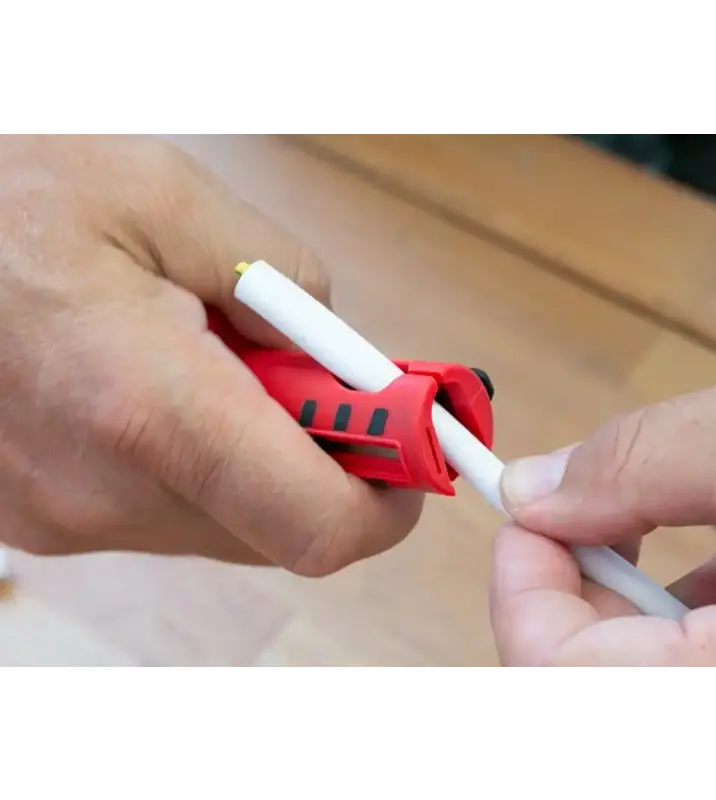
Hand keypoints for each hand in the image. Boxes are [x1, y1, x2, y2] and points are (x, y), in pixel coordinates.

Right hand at [0, 134, 421, 573]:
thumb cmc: (15, 197)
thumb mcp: (170, 199)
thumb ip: (289, 286)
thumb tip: (341, 359)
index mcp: (144, 409)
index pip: (316, 523)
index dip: (388, 502)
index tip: (414, 458)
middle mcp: (99, 489)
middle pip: (281, 528)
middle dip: (331, 467)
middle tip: (338, 395)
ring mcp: (62, 515)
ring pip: (225, 522)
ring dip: (263, 460)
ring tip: (232, 370)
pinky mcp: (40, 514)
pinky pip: (165, 511)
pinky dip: (201, 464)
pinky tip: (170, 392)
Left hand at [491, 365, 715, 665]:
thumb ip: (637, 466)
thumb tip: (533, 487)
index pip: (556, 661)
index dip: (520, 579)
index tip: (523, 509)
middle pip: (595, 661)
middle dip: (573, 573)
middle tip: (581, 503)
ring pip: (646, 658)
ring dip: (629, 588)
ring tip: (643, 517)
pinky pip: (704, 653)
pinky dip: (687, 604)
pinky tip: (714, 549)